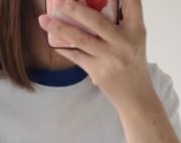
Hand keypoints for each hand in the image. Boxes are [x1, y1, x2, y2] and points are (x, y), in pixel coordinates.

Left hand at [38, 0, 155, 110]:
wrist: (135, 95)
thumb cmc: (132, 62)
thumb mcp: (135, 38)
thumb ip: (121, 21)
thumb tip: (92, 5)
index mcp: (136, 29)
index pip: (132, 2)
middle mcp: (124, 42)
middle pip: (97, 21)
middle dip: (76, 10)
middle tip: (60, 2)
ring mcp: (109, 58)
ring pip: (81, 40)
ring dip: (59, 28)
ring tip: (43, 20)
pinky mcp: (98, 72)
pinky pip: (76, 56)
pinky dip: (63, 48)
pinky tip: (53, 41)